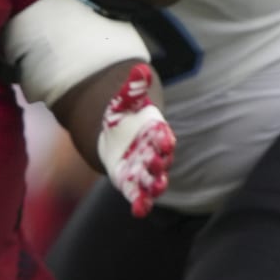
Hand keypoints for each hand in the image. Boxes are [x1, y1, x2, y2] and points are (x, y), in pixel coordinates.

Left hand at [98, 62, 173, 217]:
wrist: (116, 138)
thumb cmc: (125, 119)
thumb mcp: (125, 103)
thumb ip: (133, 89)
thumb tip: (139, 68)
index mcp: (156, 135)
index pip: (163, 137)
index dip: (163, 138)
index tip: (162, 137)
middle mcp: (155, 156)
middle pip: (161, 162)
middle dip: (158, 163)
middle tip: (155, 163)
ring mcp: (145, 173)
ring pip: (154, 182)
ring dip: (153, 186)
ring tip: (152, 190)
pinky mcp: (133, 185)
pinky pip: (139, 197)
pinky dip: (140, 204)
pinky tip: (138, 211)